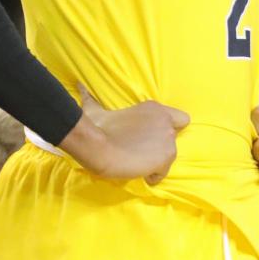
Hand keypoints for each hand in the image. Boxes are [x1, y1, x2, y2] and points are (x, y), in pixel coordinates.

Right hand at [60, 86, 189, 184]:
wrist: (99, 147)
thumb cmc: (97, 127)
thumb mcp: (97, 109)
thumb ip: (92, 98)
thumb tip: (78, 85)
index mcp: (155, 109)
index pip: (181, 118)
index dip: (170, 127)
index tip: (154, 135)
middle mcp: (166, 123)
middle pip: (173, 139)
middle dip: (159, 145)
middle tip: (141, 150)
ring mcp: (168, 139)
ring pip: (169, 155)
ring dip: (155, 159)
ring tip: (138, 163)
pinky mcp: (166, 157)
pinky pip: (163, 171)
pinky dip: (153, 175)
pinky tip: (140, 174)